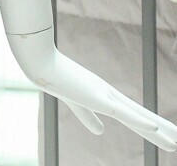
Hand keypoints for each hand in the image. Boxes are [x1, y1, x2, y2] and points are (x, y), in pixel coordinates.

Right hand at [7, 27, 176, 151]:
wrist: (40, 62)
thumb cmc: (53, 78)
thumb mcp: (73, 101)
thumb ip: (87, 116)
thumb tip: (101, 132)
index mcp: (104, 95)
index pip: (132, 114)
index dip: (148, 125)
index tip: (162, 132)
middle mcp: (110, 95)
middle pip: (140, 116)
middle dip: (160, 129)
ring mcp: (106, 96)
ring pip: (138, 117)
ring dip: (159, 130)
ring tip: (176, 141)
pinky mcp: (99, 98)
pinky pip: (124, 113)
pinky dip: (141, 122)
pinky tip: (156, 129)